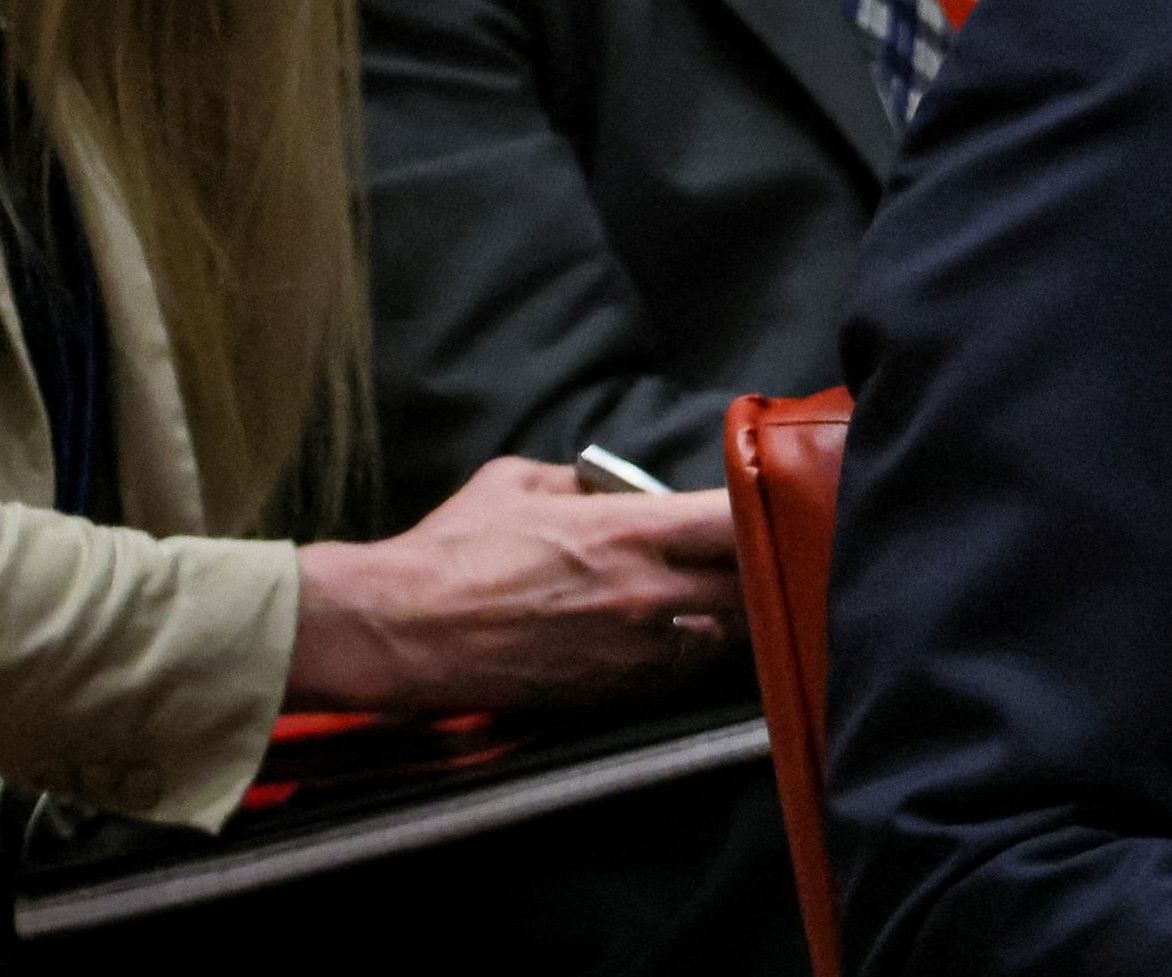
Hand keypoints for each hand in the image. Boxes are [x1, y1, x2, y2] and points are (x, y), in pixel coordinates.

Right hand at [287, 456, 743, 714]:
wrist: (400, 631)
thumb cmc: (453, 549)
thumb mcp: (519, 480)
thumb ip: (584, 480)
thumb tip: (614, 484)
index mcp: (629, 532)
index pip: (736, 520)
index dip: (766, 509)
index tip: (770, 501)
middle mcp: (645, 594)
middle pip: (749, 585)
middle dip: (759, 567)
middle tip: (755, 552)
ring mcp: (632, 650)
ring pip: (723, 634)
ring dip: (728, 613)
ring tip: (716, 593)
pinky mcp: (610, 691)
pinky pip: (677, 671)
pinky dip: (686, 651)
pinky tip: (671, 634)